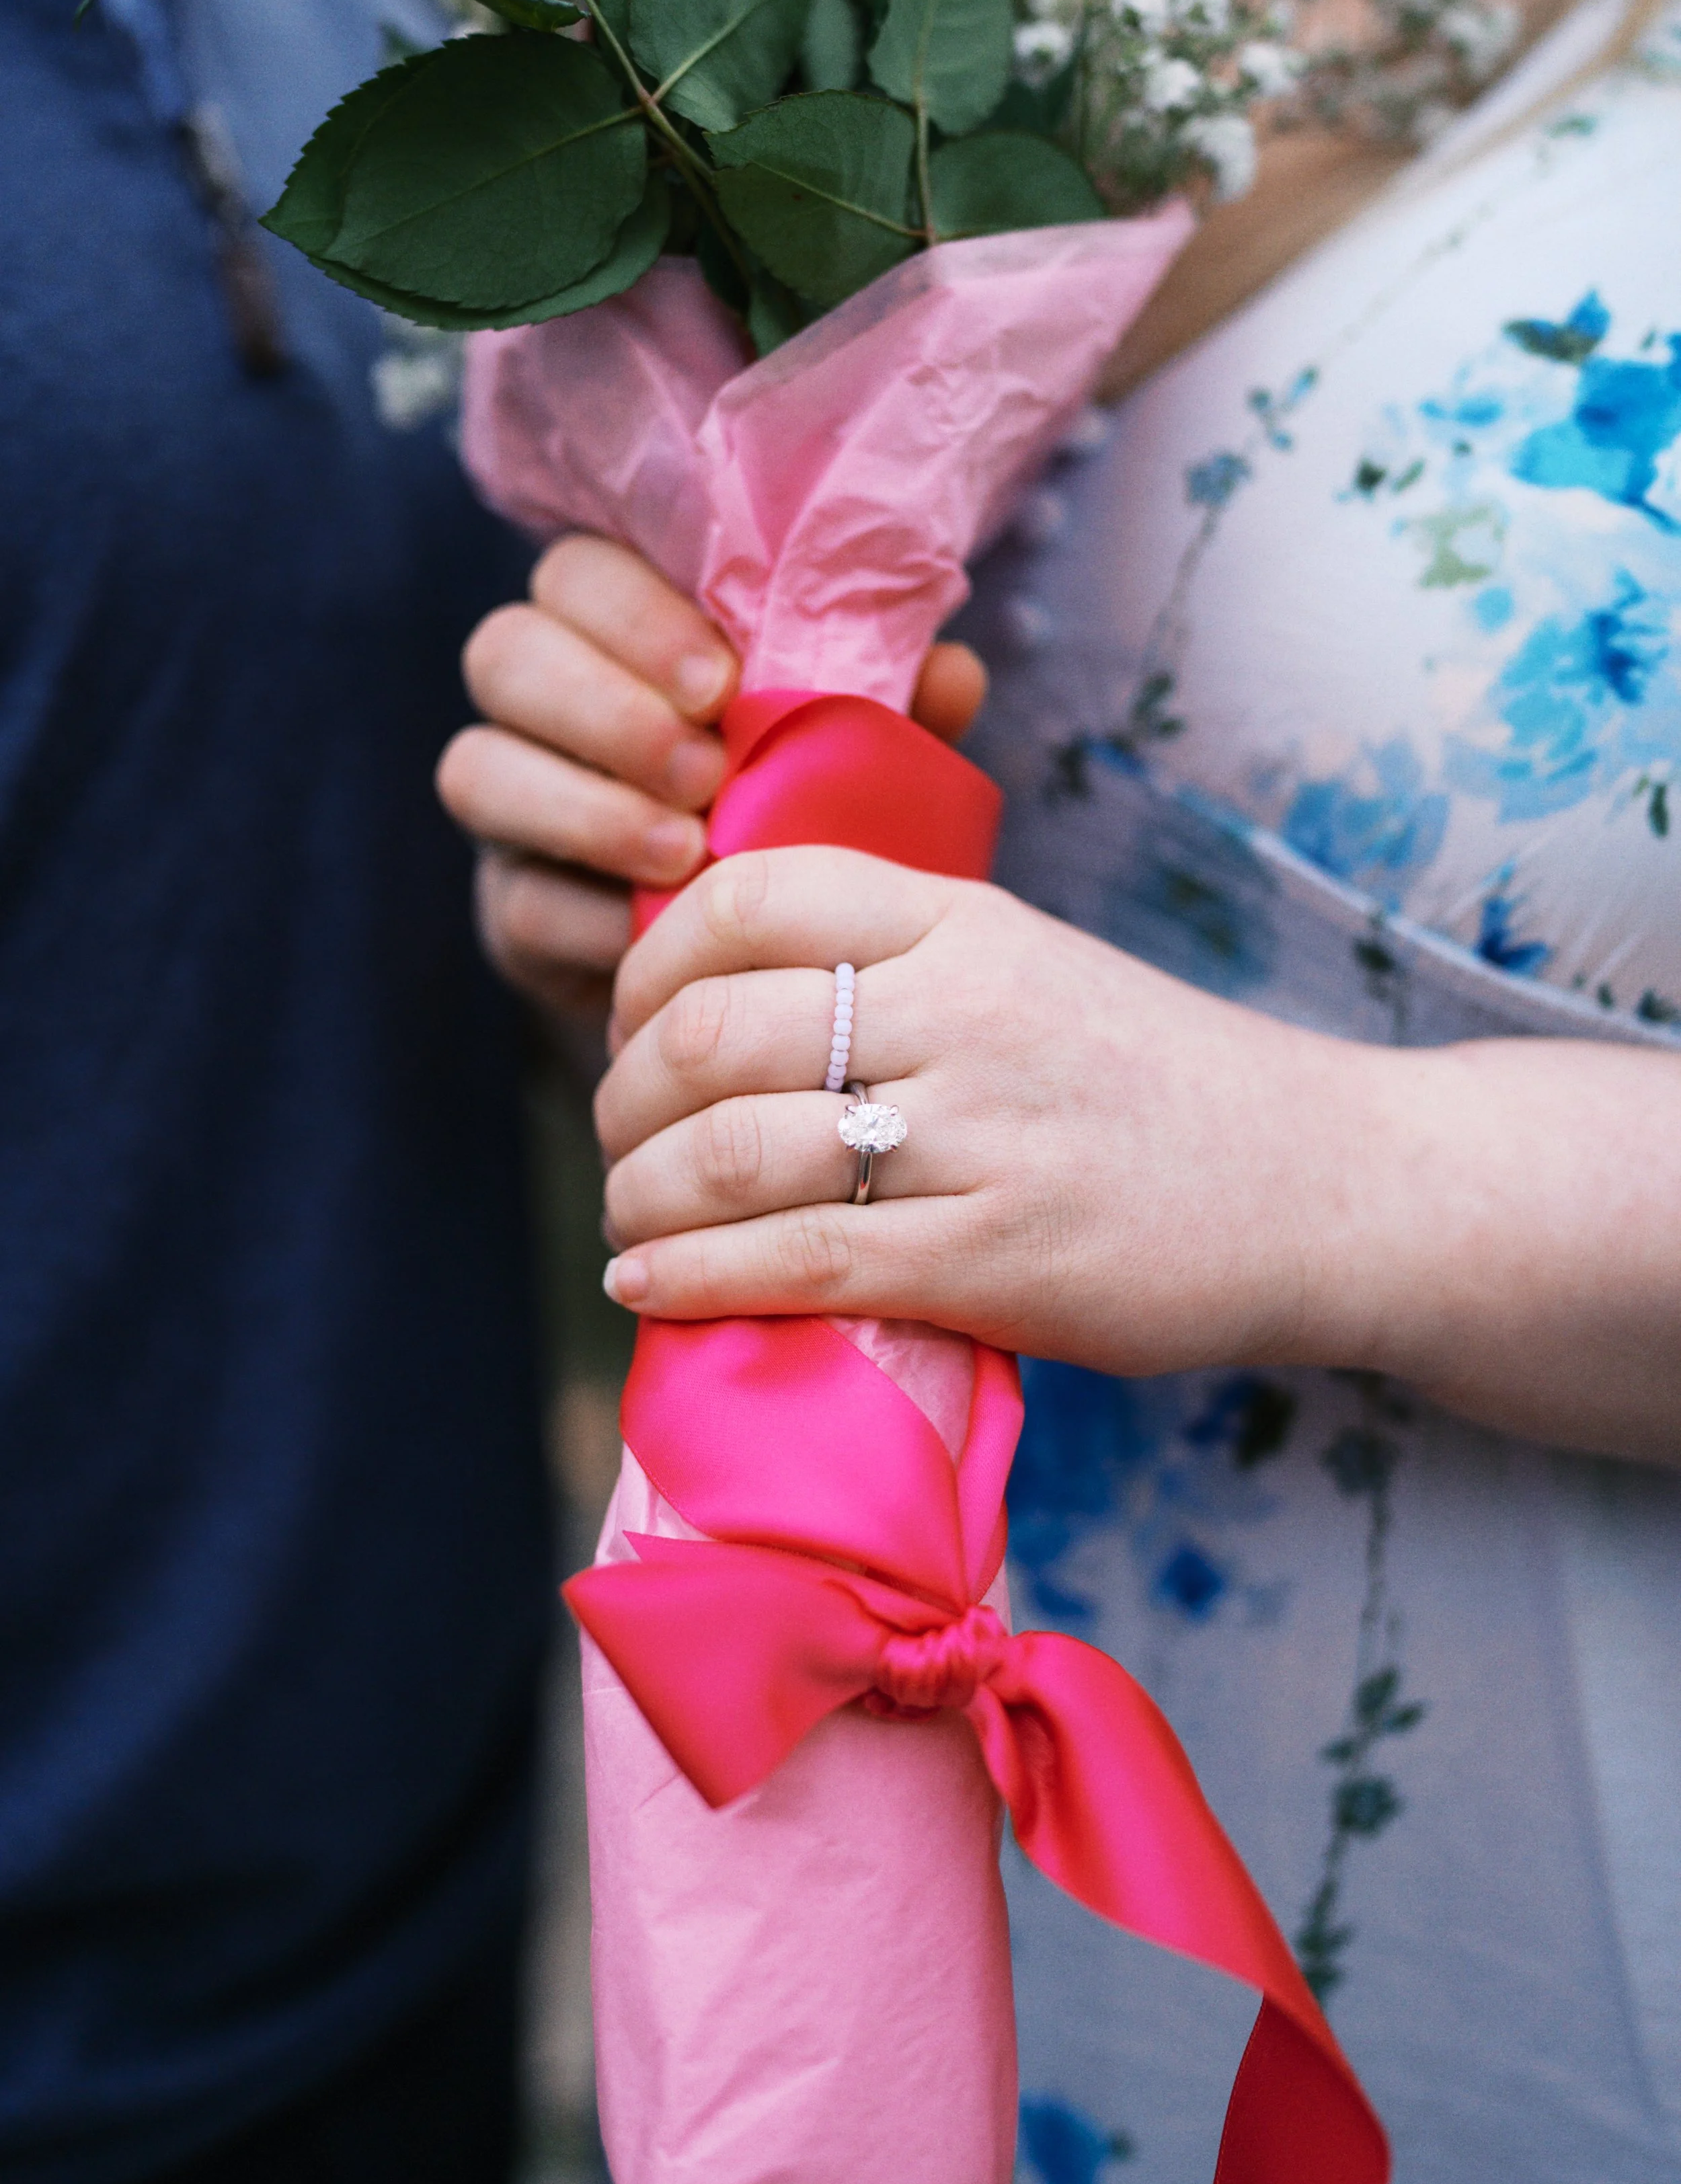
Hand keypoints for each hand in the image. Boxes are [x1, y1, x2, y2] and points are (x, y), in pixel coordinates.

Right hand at [435, 536, 986, 1017]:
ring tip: (682, 850)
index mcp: (621, 634)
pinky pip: (511, 901)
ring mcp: (515, 811)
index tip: (723, 681)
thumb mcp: (866, 761)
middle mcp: (545, 707)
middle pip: (504, 653)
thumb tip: (952, 672)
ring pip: (477, 769)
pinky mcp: (512, 913)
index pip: (578, 574)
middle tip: (705, 772)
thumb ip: (896, 712)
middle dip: (603, 709)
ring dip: (582, 807)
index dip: (631, 615)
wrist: (784, 968)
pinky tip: (647, 930)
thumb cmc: (819, 824)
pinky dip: (582, 914)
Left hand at [593, 844, 1357, 1375]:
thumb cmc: (1158, 1082)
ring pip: (733, 1152)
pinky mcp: (992, 1263)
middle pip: (711, 1032)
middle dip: (625, 1096)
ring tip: (629, 1217)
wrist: (1324, 1184)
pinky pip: (794, 1263)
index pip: (749, 898)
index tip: (633, 1019)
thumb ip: (900, 962)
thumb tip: (721, 996)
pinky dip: (690, 1277)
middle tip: (622, 1135)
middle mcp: (964, 1011)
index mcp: (969, 921)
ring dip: (640, 1193)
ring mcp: (978, 1139)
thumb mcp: (1035, 968)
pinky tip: (646, 1285)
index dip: (652, 962)